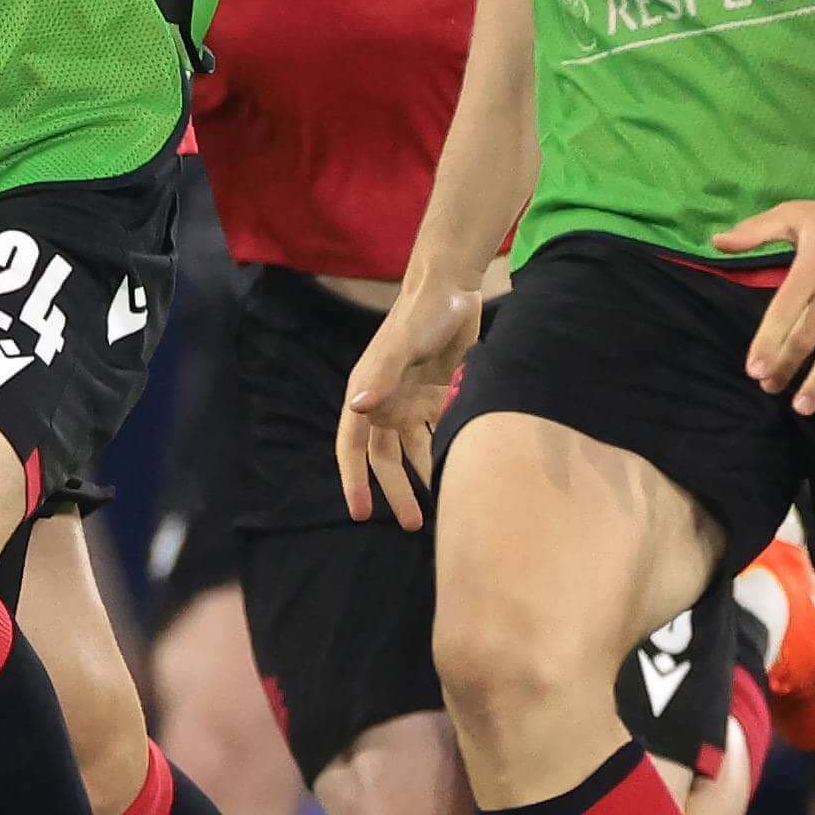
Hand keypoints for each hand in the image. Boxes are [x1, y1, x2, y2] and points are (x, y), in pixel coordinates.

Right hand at [333, 283, 483, 525]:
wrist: (454, 289)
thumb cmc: (420, 314)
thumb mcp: (401, 344)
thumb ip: (383, 375)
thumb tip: (359, 407)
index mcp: (367, 393)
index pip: (354, 446)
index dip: (355, 481)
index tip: (361, 514)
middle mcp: (386, 402)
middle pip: (386, 457)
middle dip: (396, 491)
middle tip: (413, 525)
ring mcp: (412, 401)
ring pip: (414, 450)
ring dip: (424, 476)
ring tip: (441, 507)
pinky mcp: (438, 396)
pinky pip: (439, 433)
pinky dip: (446, 451)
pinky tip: (461, 472)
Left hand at [712, 179, 814, 412]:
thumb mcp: (795, 214)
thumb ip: (755, 231)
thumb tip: (716, 243)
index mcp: (812, 267)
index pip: (783, 313)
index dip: (767, 343)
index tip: (754, 371)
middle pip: (807, 338)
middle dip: (786, 368)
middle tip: (770, 389)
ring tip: (802, 407)